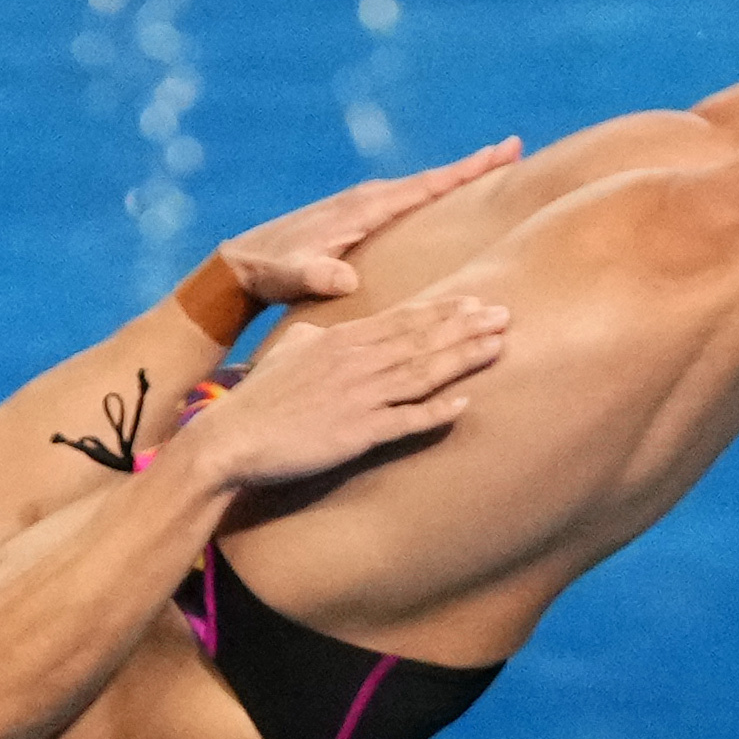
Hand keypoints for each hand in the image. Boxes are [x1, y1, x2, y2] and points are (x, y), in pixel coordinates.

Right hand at [170, 277, 505, 497]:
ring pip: (422, 373)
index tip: (477, 301)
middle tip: (507, 315)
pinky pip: (403, 421)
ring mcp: (359, 397)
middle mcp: (357, 362)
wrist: (232, 437)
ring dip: (463, 359)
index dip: (444, 310)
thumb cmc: (259, 397)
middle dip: (467, 326)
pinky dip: (435, 413)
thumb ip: (314, 336)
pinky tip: (463, 404)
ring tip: (499, 347)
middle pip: (422, 339)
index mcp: (342, 340)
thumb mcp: (287, 352)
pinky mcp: (355, 433)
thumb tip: (327, 331)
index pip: (403, 319)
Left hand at [210, 139, 524, 305]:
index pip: (424, 187)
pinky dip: (431, 194)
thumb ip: (314, 275)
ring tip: (493, 168)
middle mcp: (365, 199)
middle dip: (472, 166)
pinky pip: (405, 201)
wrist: (241, 265)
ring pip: (420, 188)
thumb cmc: (269, 274)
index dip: (464, 172)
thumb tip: (342, 278)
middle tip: (515, 149)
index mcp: (362, 209)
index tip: (501, 153)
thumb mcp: (290, 277)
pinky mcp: (355, 217)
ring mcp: (360, 206)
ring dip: (455, 179)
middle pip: (430, 179)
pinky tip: (445, 199)